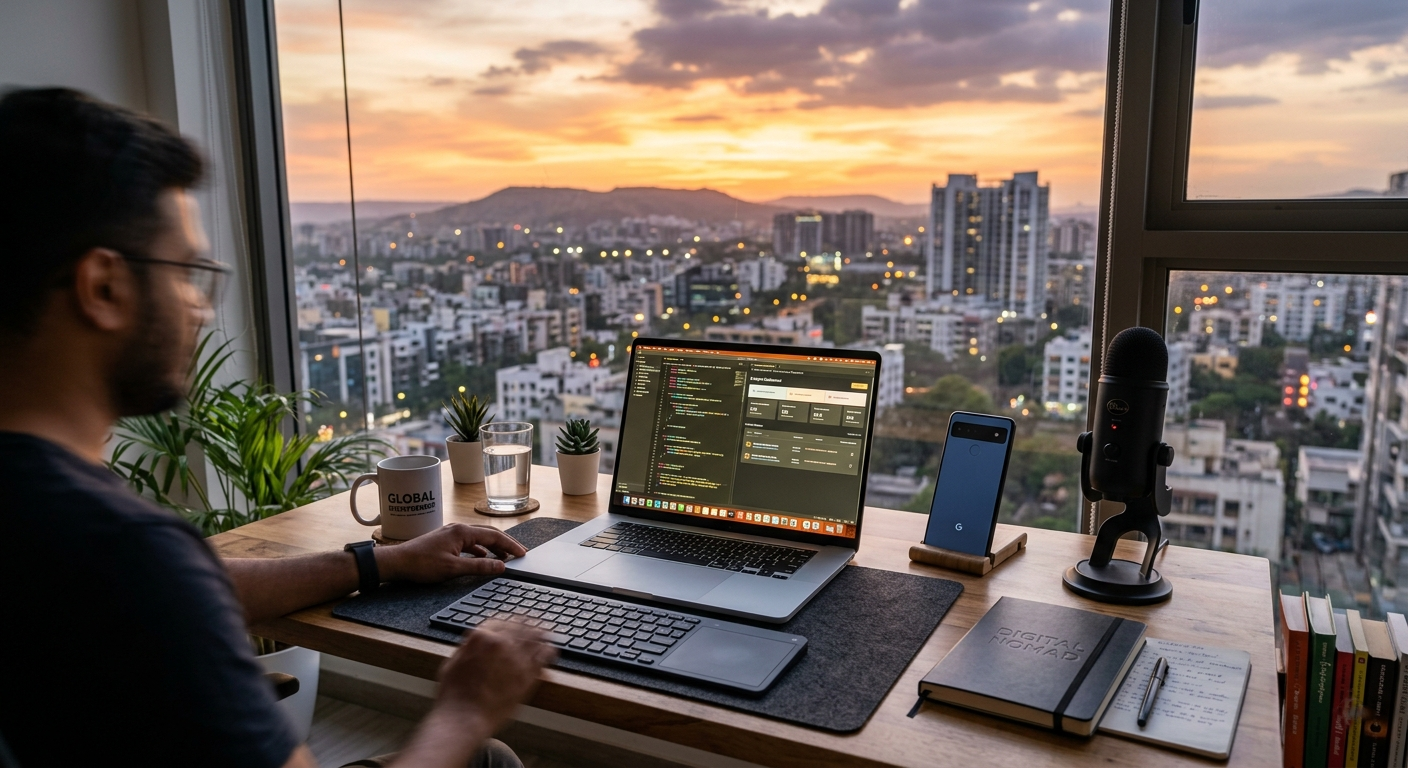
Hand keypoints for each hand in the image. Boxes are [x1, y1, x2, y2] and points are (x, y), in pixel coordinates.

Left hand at [375, 523, 526, 583]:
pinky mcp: (445, 541)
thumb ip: (479, 567)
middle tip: (519, 554)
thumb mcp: (453, 568)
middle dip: (505, 544)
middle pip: (489, 534)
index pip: (494, 537)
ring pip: (479, 538)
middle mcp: (458, 528)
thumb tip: (500, 566)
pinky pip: (469, 542)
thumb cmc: (421, 564)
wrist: (397, 562)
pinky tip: (482, 558)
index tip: (522, 554)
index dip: (510, 546)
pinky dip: (480, 549)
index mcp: (462, 532)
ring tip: (504, 558)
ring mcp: (451, 534)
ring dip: (493, 547)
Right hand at [388, 620, 554, 767]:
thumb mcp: (453, 662)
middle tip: (535, 621)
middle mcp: (501, 643)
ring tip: (548, 631)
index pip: (501, 620)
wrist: (464, 717)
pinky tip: (552, 649)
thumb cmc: (454, 695)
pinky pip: (544, 657)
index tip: (514, 621)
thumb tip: (475, 641)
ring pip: (536, 637)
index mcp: (481, 637)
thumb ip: (467, 648)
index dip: (509, 620)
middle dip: (528, 622)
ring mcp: (516, 658)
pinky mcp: (528, 675)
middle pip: (521, 625)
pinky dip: (549, 650)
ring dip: (541, 632)